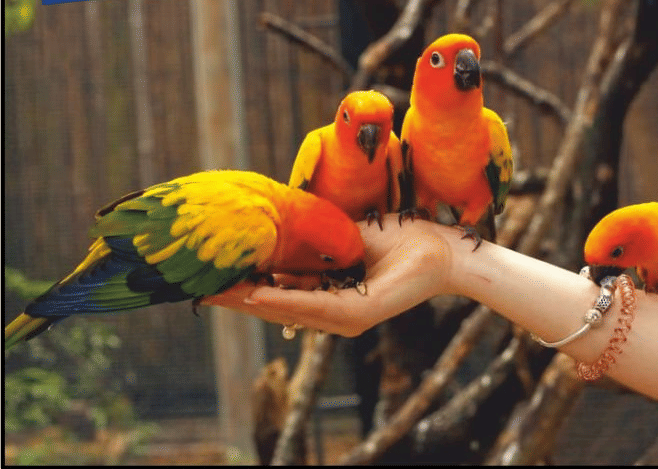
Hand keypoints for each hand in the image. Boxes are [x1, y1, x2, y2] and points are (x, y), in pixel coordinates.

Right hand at [202, 214, 454, 336]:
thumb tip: (273, 238)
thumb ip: (309, 246)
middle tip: (197, 289)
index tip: (207, 279)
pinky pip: (316, 307)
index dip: (241, 288)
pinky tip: (258, 292)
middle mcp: (332, 314)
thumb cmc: (397, 239)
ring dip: (251, 301)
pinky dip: (286, 300)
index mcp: (326, 297)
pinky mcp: (361, 314)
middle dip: (236, 299)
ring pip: (289, 311)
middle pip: (275, 308)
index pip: (276, 295)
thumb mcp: (340, 238)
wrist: (439, 247)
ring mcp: (346, 318)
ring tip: (216, 291)